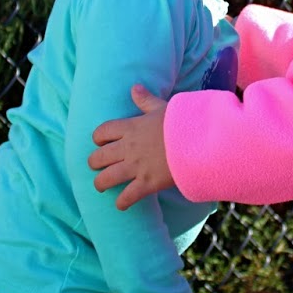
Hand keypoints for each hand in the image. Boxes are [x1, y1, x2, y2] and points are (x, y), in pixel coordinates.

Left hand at [90, 84, 175, 209]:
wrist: (198, 141)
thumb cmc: (183, 122)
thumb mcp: (163, 107)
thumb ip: (146, 100)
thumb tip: (134, 87)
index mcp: (131, 127)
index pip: (102, 132)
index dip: (98, 138)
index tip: (100, 142)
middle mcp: (128, 148)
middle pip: (98, 157)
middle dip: (94, 162)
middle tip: (97, 166)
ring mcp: (136, 167)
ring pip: (106, 179)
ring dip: (100, 184)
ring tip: (101, 186)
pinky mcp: (147, 183)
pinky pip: (127, 197)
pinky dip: (122, 203)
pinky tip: (121, 204)